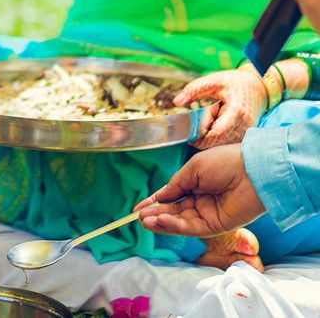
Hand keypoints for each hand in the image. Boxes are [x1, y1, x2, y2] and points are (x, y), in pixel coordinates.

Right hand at [134, 144, 265, 237]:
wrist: (253, 171)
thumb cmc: (224, 162)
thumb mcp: (192, 169)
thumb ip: (176, 185)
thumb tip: (160, 196)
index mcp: (196, 184)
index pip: (171, 197)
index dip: (155, 203)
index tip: (138, 209)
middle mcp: (201, 201)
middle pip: (174, 212)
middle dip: (156, 214)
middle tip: (139, 218)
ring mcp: (209, 214)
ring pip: (181, 222)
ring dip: (162, 222)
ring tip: (145, 221)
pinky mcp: (217, 226)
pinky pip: (192, 228)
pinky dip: (175, 226)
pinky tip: (161, 221)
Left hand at [173, 69, 266, 148]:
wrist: (260, 85)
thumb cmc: (236, 82)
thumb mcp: (213, 81)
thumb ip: (193, 90)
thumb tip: (176, 101)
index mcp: (236, 111)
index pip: (217, 133)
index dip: (202, 138)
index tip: (189, 137)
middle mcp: (244, 124)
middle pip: (220, 141)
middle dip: (203, 140)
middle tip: (191, 134)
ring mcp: (247, 130)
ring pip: (224, 144)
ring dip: (211, 139)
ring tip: (204, 126)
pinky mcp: (246, 133)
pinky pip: (229, 141)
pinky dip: (218, 138)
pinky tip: (213, 127)